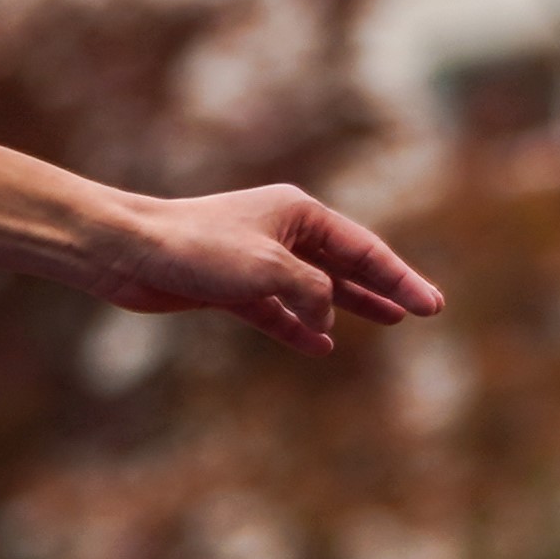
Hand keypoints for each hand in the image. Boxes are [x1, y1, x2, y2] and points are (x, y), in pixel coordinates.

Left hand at [88, 183, 446, 351]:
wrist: (127, 251)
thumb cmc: (197, 248)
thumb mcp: (271, 270)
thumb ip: (313, 294)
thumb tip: (326, 322)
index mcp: (299, 212)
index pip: (364, 249)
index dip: (401, 279)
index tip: (433, 306)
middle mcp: (281, 231)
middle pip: (345, 265)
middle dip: (385, 287)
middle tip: (425, 310)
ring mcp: (255, 260)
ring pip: (314, 288)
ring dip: (349, 306)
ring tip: (389, 321)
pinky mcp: (227, 287)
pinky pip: (276, 311)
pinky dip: (298, 328)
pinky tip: (322, 346)